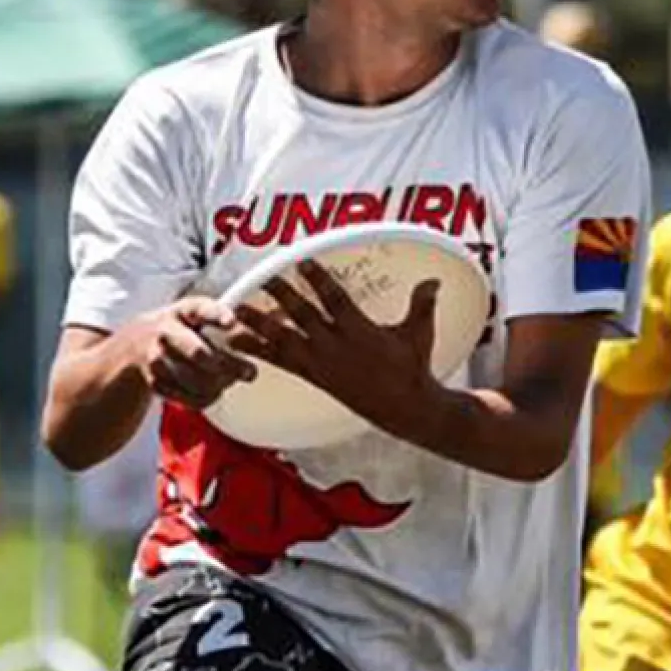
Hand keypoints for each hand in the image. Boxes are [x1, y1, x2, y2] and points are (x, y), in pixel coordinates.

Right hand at [134, 296, 256, 408]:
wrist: (135, 346)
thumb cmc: (182, 329)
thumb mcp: (199, 315)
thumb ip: (228, 321)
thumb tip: (268, 330)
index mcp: (184, 310)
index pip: (201, 309)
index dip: (217, 315)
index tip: (232, 322)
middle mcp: (166, 331)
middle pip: (198, 352)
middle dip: (228, 365)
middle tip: (251, 373)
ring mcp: (156, 358)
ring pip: (194, 378)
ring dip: (218, 384)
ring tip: (230, 381)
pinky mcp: (154, 381)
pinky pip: (185, 397)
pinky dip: (204, 398)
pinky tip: (212, 393)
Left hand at [228, 260, 439, 432]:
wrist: (404, 408)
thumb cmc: (413, 368)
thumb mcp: (420, 333)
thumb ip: (422, 304)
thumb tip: (433, 280)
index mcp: (361, 333)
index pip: (336, 301)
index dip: (319, 281)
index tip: (302, 262)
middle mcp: (337, 348)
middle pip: (304, 317)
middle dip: (282, 296)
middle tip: (262, 277)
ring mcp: (322, 364)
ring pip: (285, 340)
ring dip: (260, 324)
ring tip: (238, 310)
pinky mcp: (315, 377)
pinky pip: (282, 362)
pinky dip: (259, 351)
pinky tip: (238, 342)